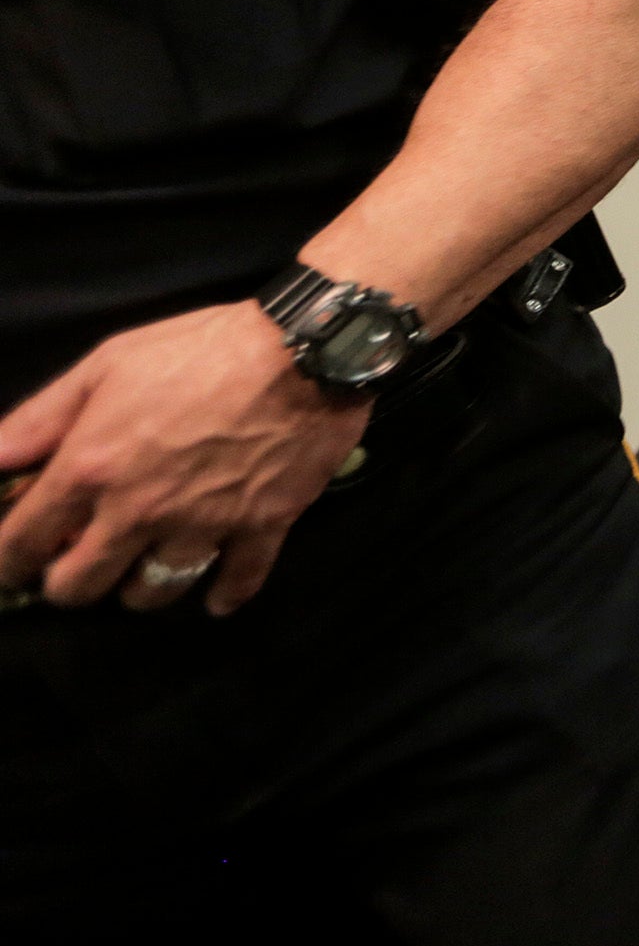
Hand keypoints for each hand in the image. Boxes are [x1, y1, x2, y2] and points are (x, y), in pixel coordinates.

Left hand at [0, 302, 368, 614]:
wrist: (303, 348)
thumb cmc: (198, 348)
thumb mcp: (106, 364)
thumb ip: (40, 417)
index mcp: (91, 469)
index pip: (23, 544)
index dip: (8, 561)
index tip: (15, 562)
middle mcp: (139, 512)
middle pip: (81, 587)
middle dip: (69, 583)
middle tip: (81, 563)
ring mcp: (203, 526)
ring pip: (152, 594)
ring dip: (139, 588)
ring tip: (145, 567)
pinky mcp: (262, 527)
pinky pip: (237, 583)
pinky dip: (224, 595)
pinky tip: (216, 597)